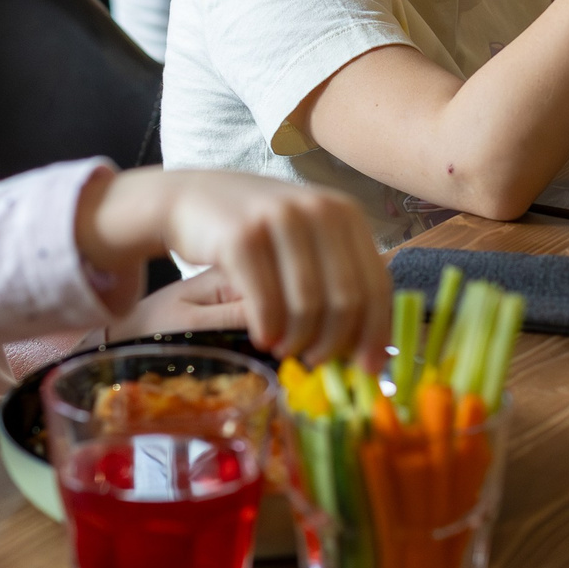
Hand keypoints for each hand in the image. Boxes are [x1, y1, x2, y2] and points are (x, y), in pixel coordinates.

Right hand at [80, 168, 389, 364]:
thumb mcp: (308, 238)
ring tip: (286, 351)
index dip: (376, 332)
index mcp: (346, 213)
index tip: (368, 368)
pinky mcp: (243, 236)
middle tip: (315, 363)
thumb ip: (341, 275)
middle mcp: (320, 210)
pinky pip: (267, 303)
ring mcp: (281, 219)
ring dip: (299, 341)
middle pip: (348, 299)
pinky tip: (263, 339)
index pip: (377, 283)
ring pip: (309, 305)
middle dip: (334, 343)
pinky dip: (269, 330)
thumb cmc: (258, 230)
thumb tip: (373, 341)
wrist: (192, 198)